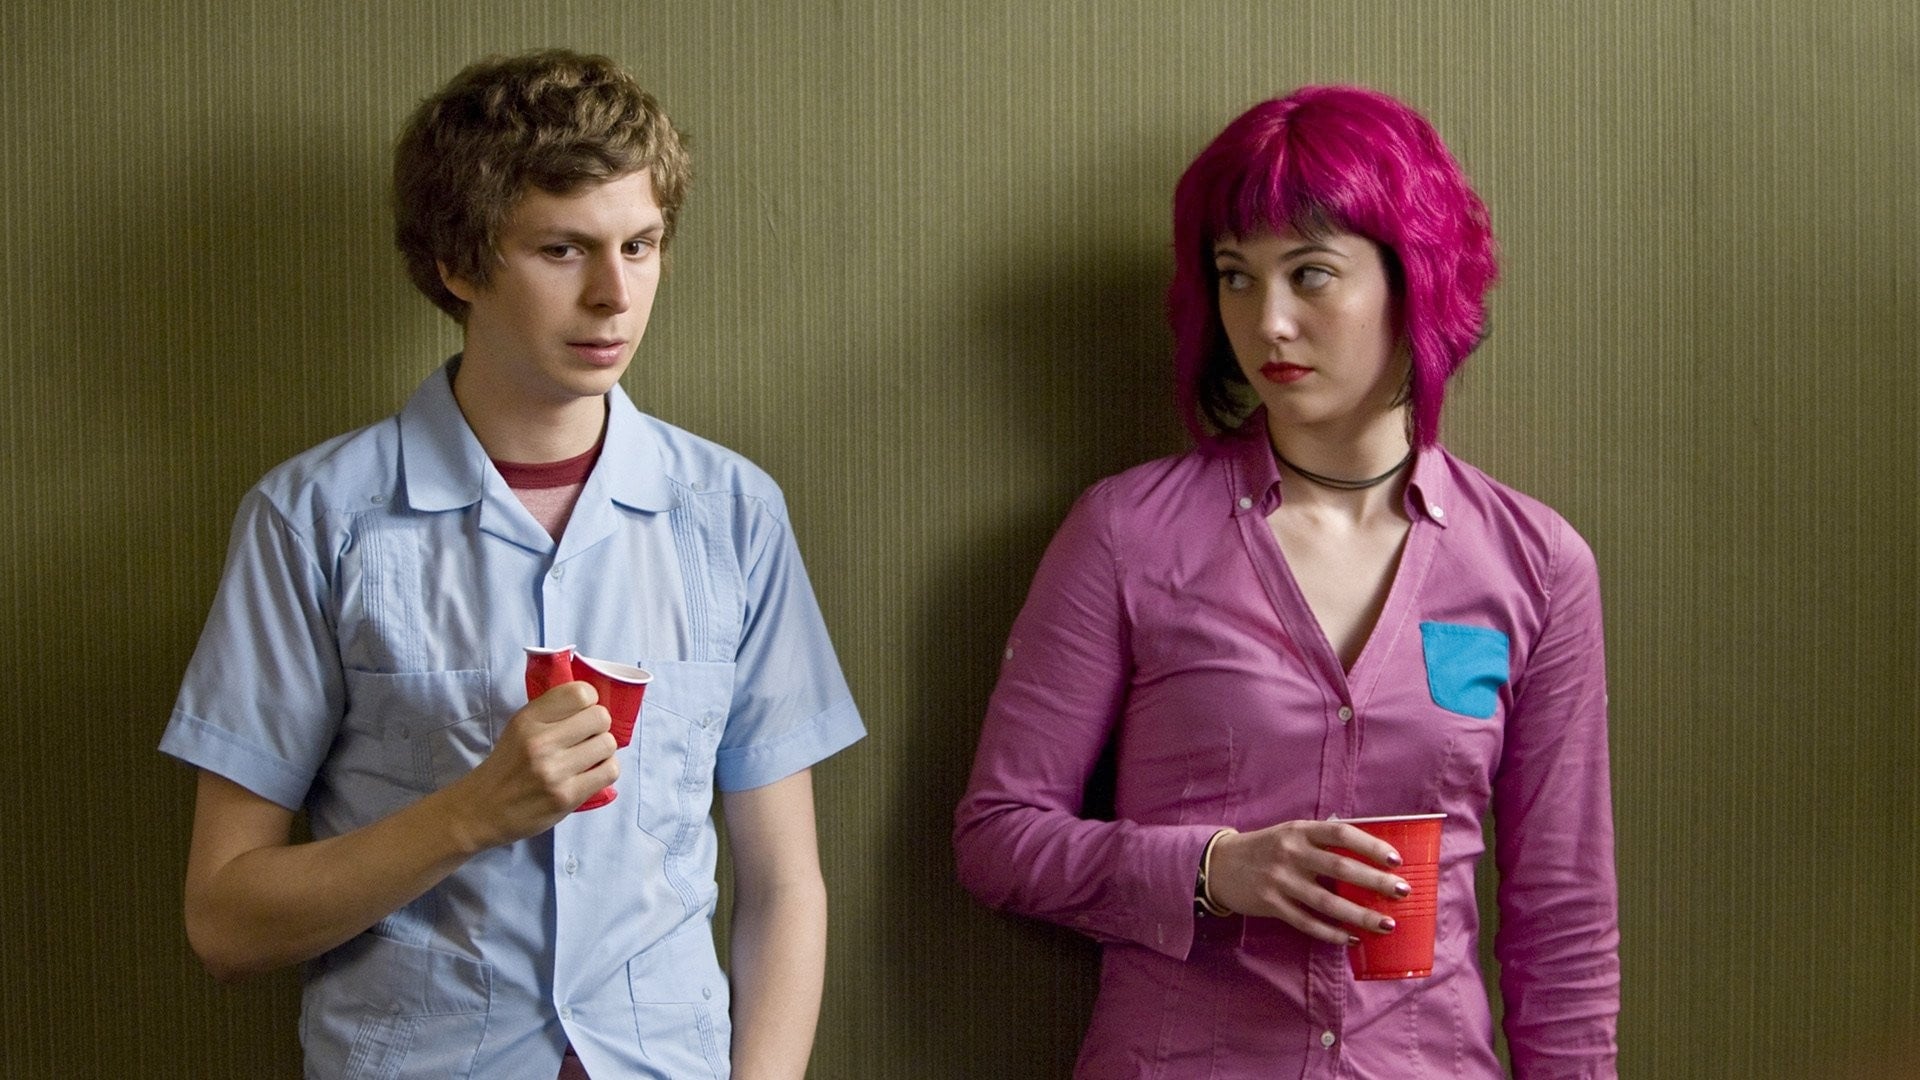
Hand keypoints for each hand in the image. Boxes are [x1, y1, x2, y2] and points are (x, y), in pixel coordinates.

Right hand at [441, 681, 618, 850]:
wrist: (482, 809)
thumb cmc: (507, 765)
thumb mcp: (519, 727)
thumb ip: (552, 711)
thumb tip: (595, 700)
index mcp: (528, 720)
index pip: (580, 693)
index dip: (589, 702)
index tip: (581, 713)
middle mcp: (541, 742)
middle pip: (600, 717)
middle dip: (598, 727)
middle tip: (587, 738)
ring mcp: (554, 771)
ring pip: (608, 744)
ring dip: (603, 750)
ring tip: (588, 757)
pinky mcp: (566, 797)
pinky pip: (610, 771)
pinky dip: (605, 770)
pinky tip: (591, 773)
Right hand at [1205, 820, 1411, 944]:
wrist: (1221, 864)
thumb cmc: (1268, 848)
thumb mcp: (1292, 833)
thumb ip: (1323, 842)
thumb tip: (1369, 855)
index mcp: (1300, 831)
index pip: (1341, 833)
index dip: (1371, 846)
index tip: (1396, 860)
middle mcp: (1291, 853)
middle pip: (1340, 869)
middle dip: (1375, 882)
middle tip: (1402, 892)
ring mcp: (1280, 881)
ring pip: (1327, 902)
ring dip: (1360, 915)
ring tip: (1387, 924)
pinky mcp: (1272, 905)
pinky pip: (1307, 922)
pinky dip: (1331, 933)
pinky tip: (1352, 938)